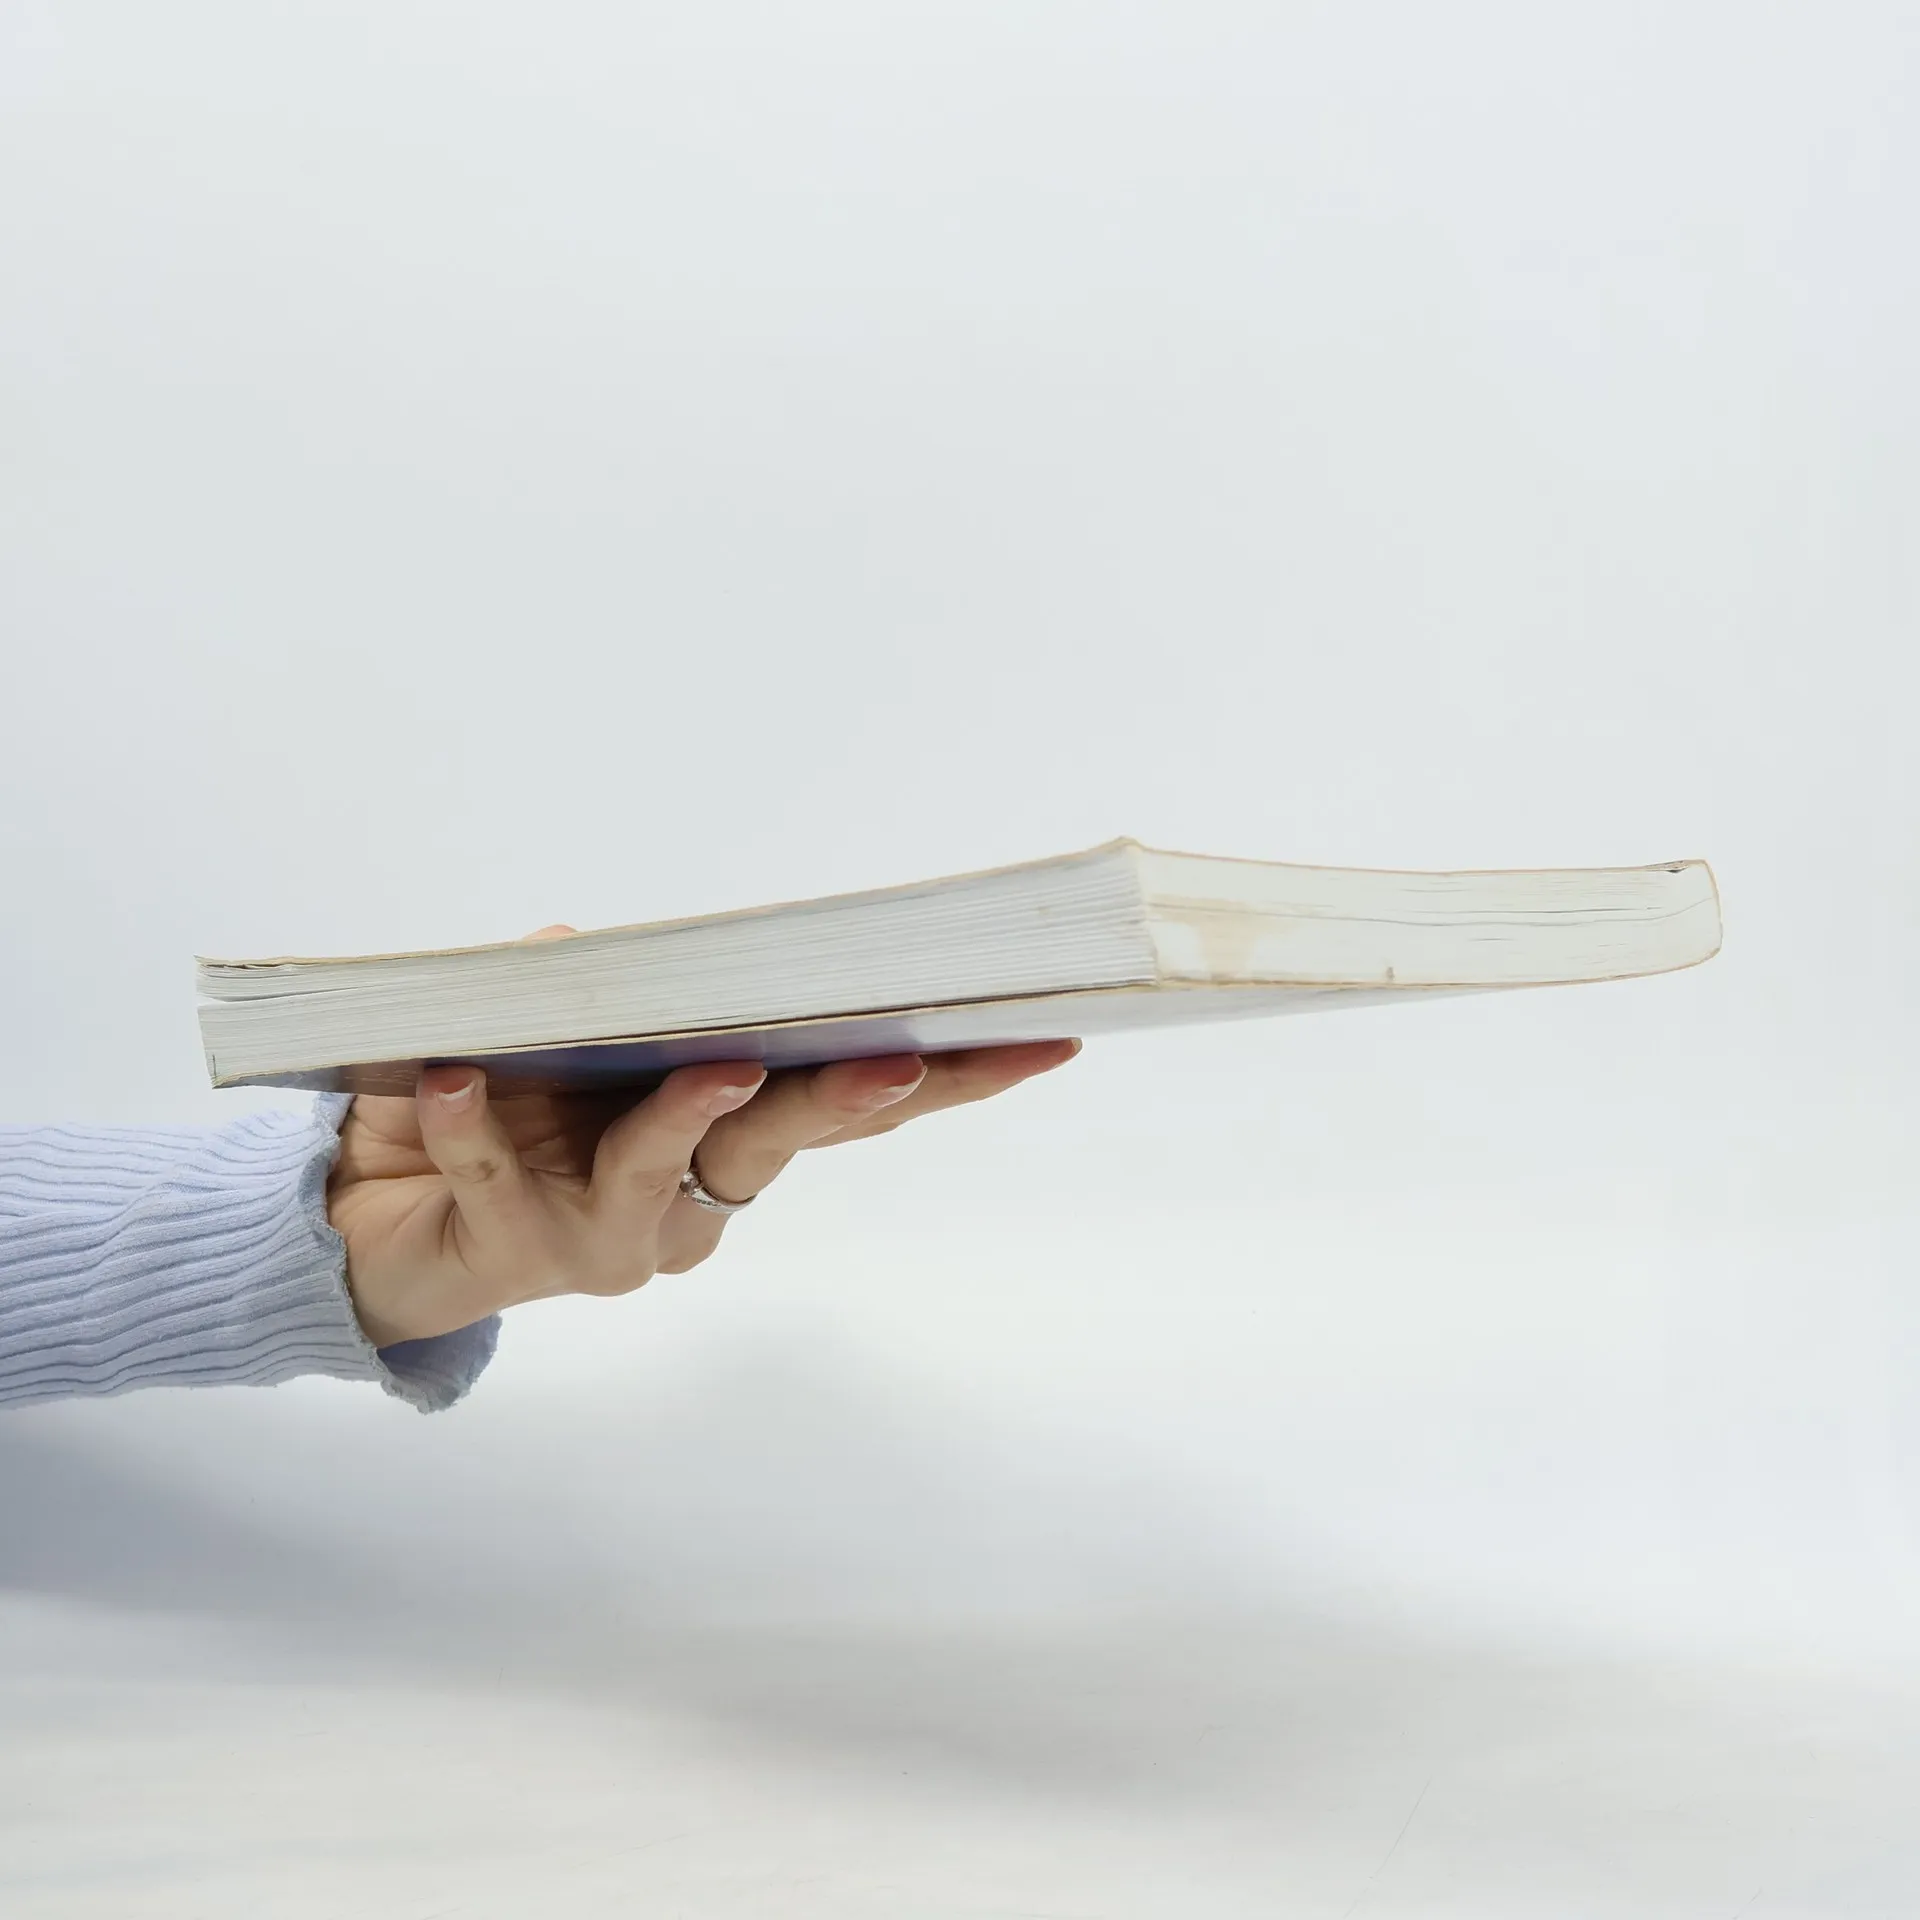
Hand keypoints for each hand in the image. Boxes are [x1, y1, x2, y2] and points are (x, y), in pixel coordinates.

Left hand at [326, 930, 1079, 1346]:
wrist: (380, 1225)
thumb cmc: (501, 1119)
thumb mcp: (565, 1039)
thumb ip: (599, 993)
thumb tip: (586, 943)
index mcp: (726, 1136)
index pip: (849, 1105)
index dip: (946, 1077)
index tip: (1041, 1038)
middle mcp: (691, 1198)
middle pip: (785, 1140)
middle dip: (850, 1099)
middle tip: (901, 1062)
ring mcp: (611, 1235)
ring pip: (659, 1169)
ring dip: (688, 1113)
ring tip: (716, 1068)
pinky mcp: (514, 1253)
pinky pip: (496, 1173)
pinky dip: (476, 1122)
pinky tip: (458, 1080)